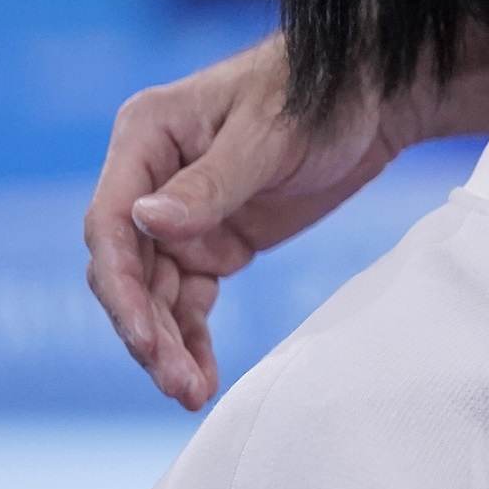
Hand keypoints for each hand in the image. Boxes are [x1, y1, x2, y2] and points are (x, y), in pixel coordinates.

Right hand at [82, 36, 459, 408]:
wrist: (377, 97)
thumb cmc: (321, 94)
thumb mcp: (270, 135)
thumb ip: (209, 183)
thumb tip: (143, 222)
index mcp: (146, 135)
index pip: (110, 221)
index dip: (121, 285)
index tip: (144, 336)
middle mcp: (150, 177)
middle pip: (126, 267)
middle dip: (145, 328)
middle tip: (174, 382)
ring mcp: (179, 215)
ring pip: (154, 293)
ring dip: (167, 344)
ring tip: (190, 394)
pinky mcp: (213, 241)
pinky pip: (188, 300)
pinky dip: (192, 338)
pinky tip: (201, 380)